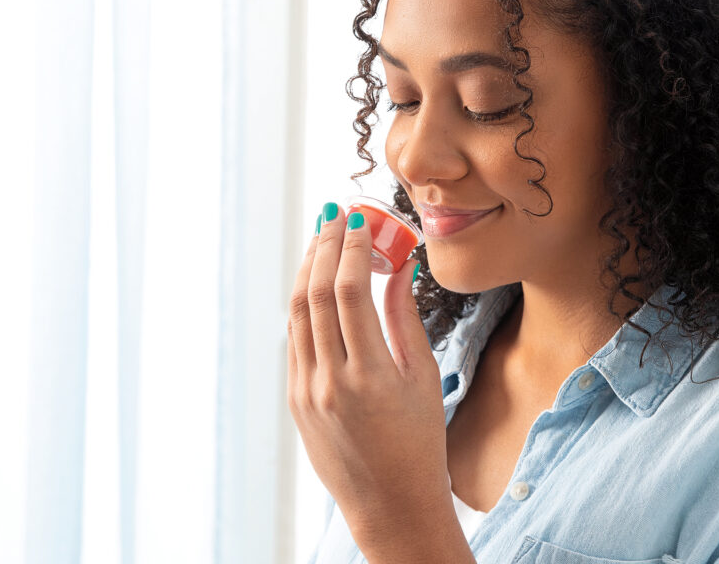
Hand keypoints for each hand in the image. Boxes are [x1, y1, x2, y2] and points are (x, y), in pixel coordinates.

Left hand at [286, 202, 452, 543]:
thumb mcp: (422, 378)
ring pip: (297, 313)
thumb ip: (405, 318)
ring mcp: (306, 392)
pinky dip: (304, 304)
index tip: (360, 221)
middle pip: (314, 294)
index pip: (348, 292)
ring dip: (307, 269)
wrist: (390, 503)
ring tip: (323, 239)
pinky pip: (296, 339)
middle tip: (336, 215)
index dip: (352, 249)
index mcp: (369, 376)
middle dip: (324, 246)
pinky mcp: (295, 400)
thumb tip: (399, 266)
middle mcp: (329, 381)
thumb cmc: (419, 443)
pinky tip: (316, 284)